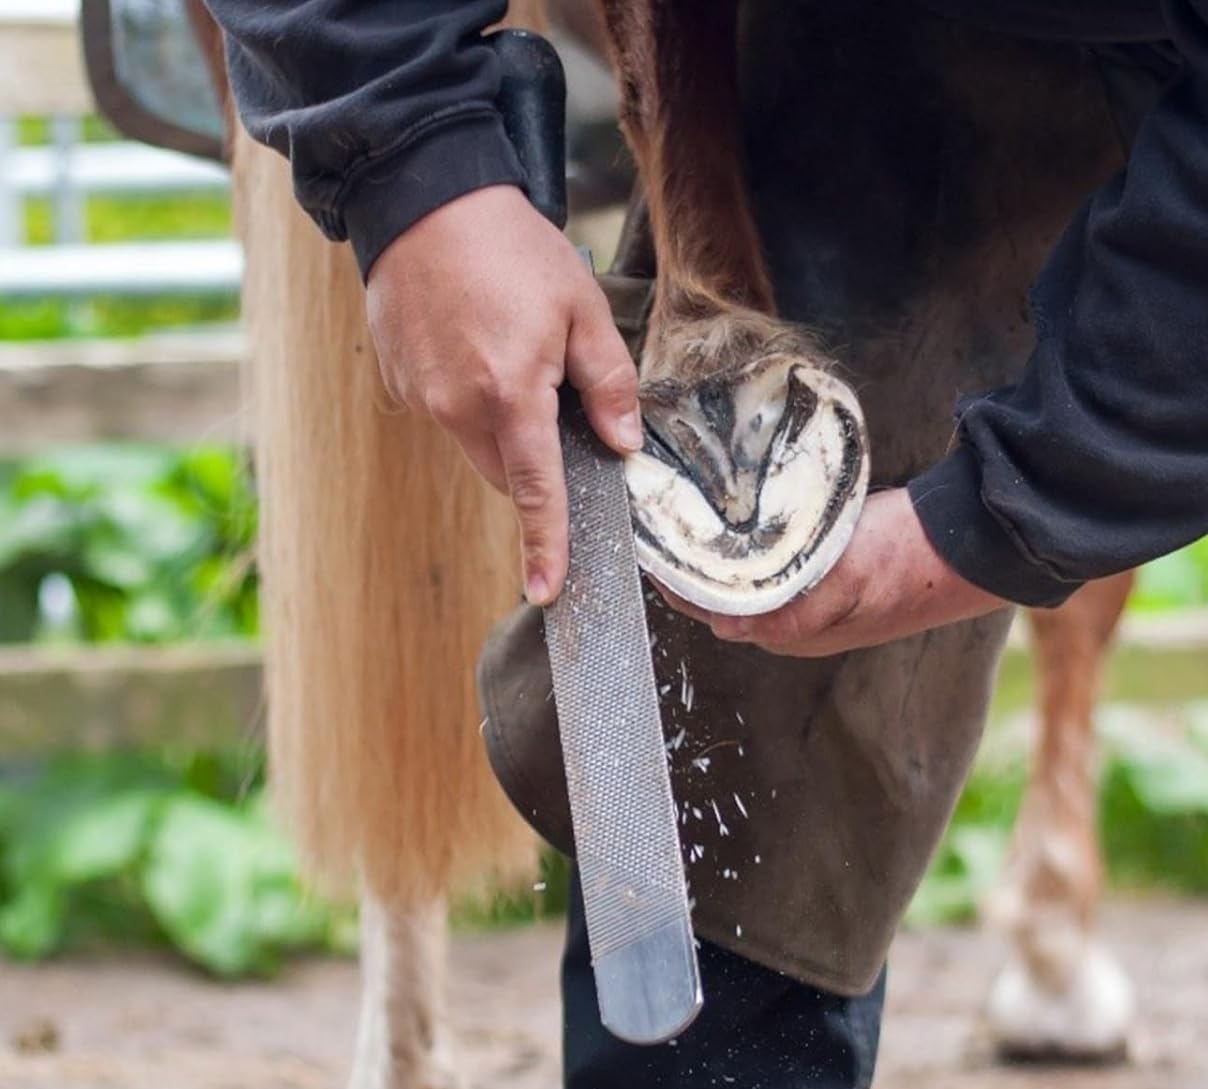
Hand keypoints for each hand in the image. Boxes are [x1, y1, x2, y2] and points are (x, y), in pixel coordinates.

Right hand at [365, 184, 640, 604]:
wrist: (422, 195)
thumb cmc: (510, 247)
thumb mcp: (583, 307)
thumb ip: (608, 383)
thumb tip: (622, 443)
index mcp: (511, 395)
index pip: (538, 491)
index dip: (547, 545)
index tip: (547, 590)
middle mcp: (459, 408)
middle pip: (510, 475)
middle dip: (539, 461)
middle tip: (557, 399)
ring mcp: (424, 398)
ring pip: (479, 449)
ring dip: (505, 428)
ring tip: (512, 353)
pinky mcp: (401, 383)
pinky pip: (447, 416)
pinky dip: (470, 401)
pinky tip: (477, 344)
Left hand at [660, 488, 1005, 655]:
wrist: (969, 545)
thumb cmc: (909, 558)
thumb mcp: (847, 576)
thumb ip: (791, 605)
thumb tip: (729, 625)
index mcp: (790, 631)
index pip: (708, 607)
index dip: (674, 576)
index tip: (646, 538)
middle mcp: (792, 625)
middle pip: (719, 596)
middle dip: (686, 563)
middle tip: (656, 516)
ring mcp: (810, 604)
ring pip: (742, 582)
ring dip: (713, 554)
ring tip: (683, 513)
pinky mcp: (825, 579)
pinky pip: (769, 567)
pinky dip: (745, 547)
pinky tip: (734, 519)